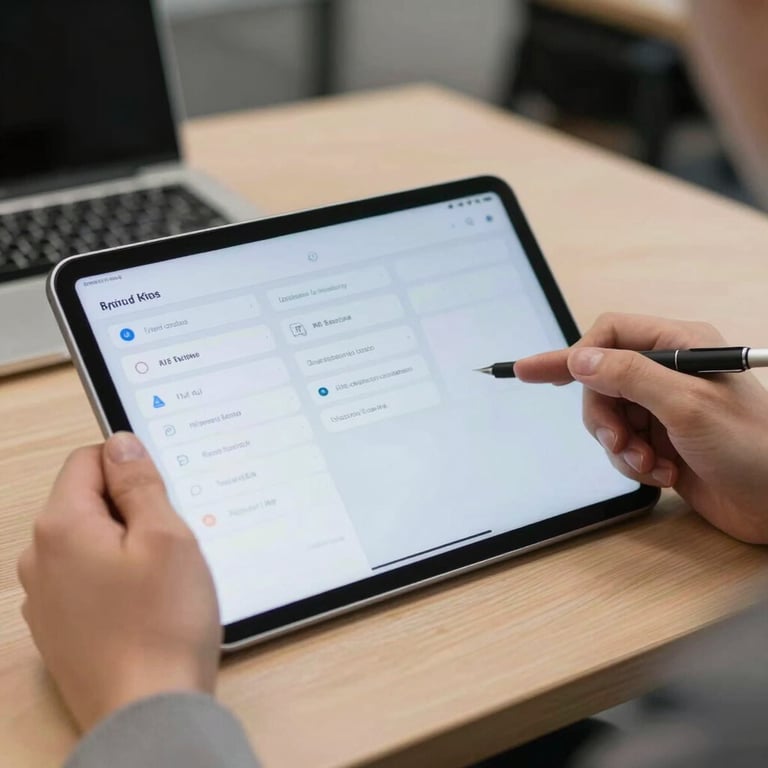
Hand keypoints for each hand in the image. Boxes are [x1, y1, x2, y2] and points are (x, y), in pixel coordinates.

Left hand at [18, 432, 220, 731]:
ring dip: (126, 545)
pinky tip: (146, 604)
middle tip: (172, 540)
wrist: (148, 712)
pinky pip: (87, 579)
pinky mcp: (58, 627)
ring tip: (163, 577)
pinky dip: (116, 579)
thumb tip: (121, 444)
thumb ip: (139, 482)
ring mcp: (44, 597)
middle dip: (131, 509)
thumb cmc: (162, 623)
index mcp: (62, 526)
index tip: (164, 492)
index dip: (131, 466)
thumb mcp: (166, 535)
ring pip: (90, 542)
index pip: (88, 460)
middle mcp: (39, 559)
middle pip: (87, 501)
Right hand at [514, 313, 767, 543]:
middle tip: (618, 442)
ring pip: (609, 417)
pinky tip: (664, 476)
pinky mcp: (662, 442)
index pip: (610, 334)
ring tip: (650, 465)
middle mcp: (669, 373)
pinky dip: (635, 465)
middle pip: (601, 381)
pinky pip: (623, 446)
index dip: (574, 354)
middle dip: (604, 416)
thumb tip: (580, 359)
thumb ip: (629, 376)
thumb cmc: (753, 447)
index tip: (535, 373)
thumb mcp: (686, 406)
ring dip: (621, 447)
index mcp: (680, 346)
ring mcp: (664, 408)